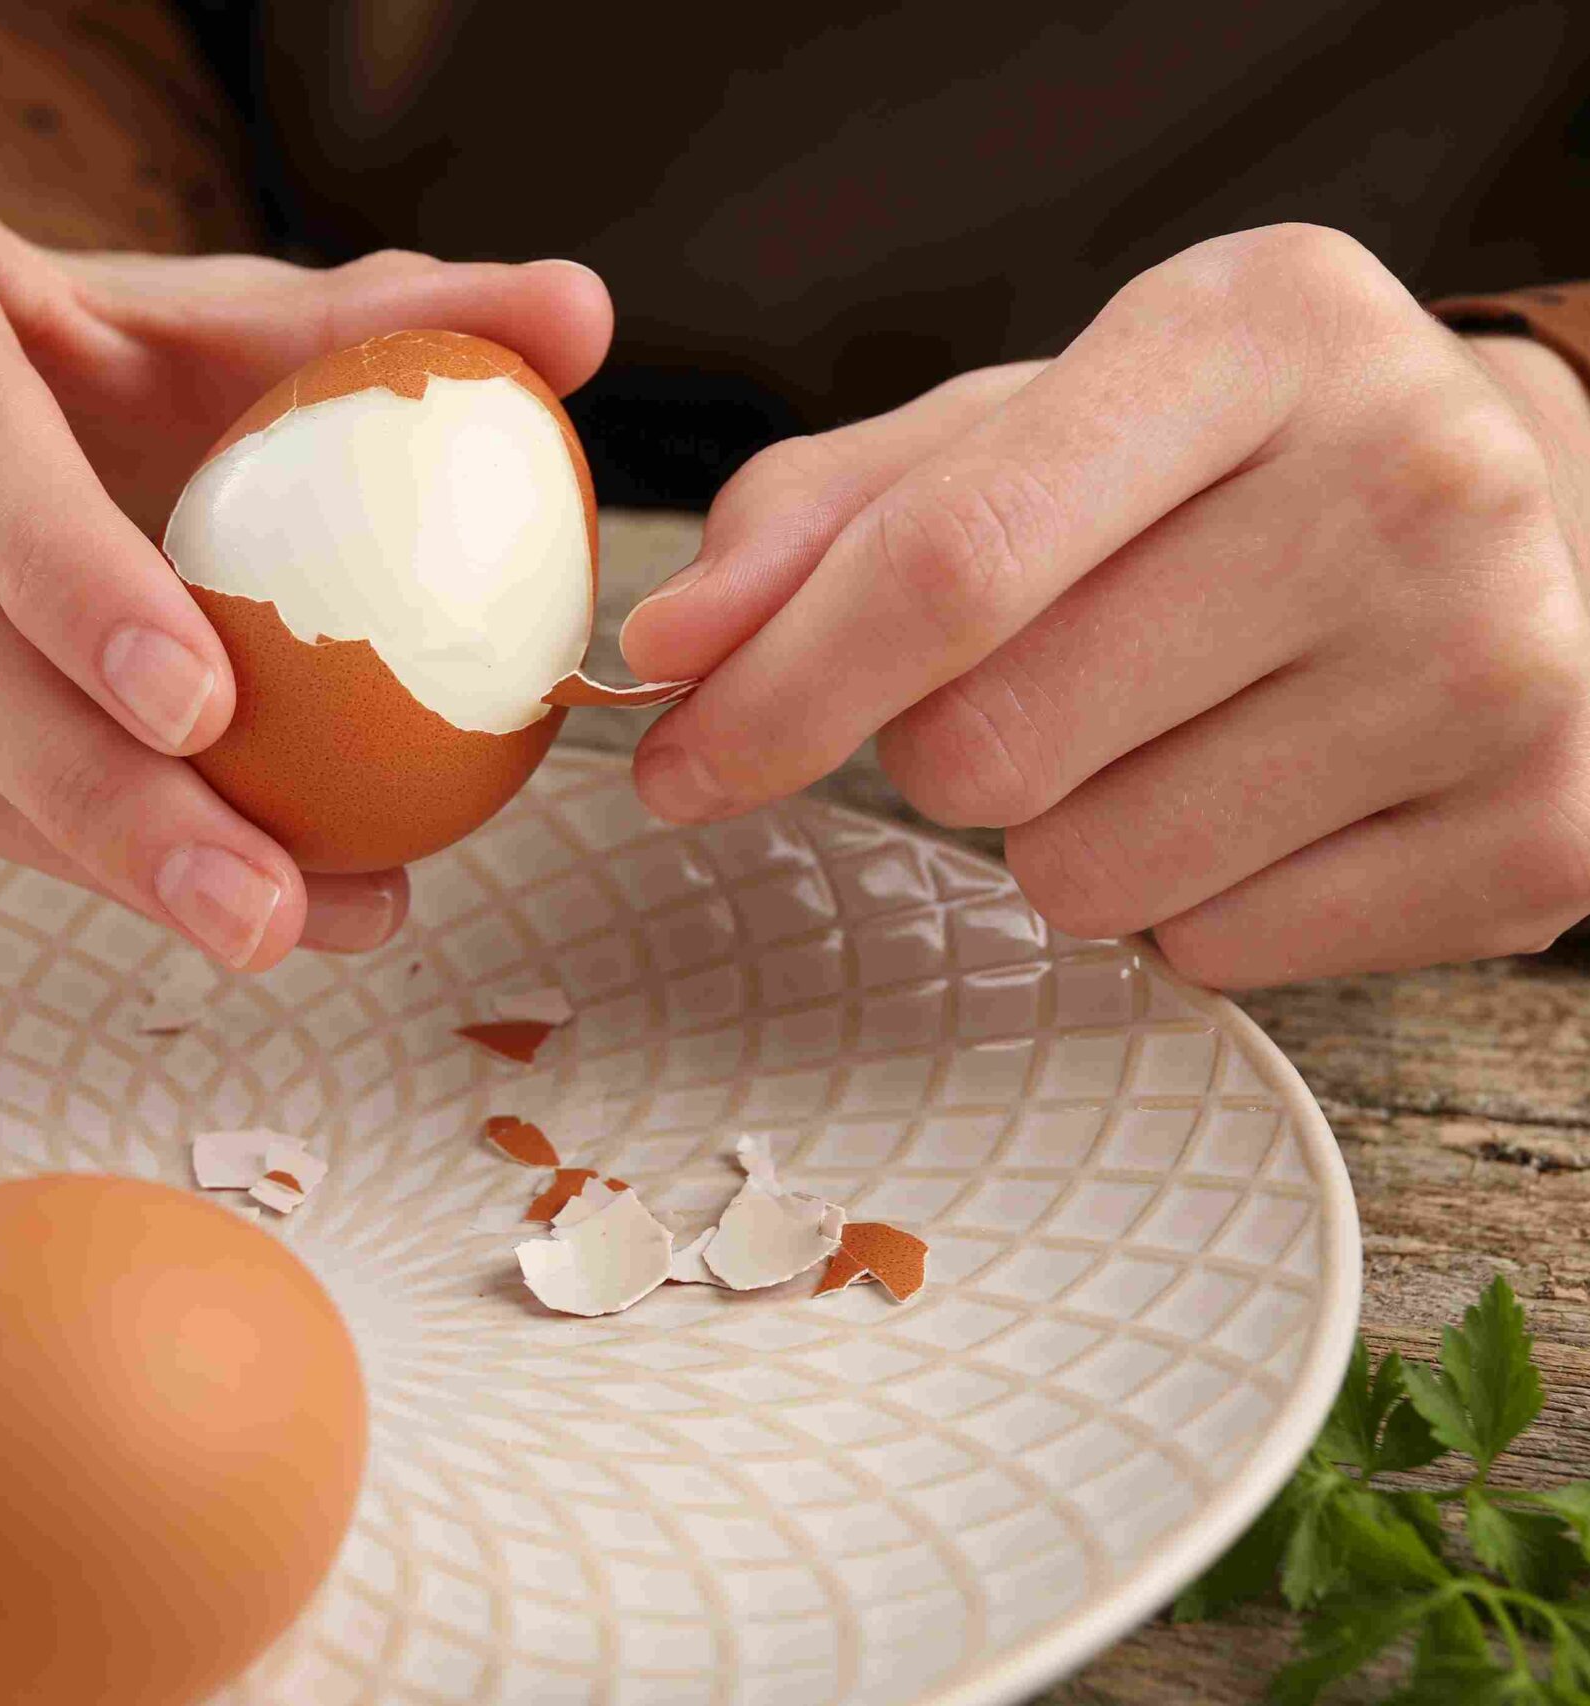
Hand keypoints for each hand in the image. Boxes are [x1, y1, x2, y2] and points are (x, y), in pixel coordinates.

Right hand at [0, 154, 612, 968]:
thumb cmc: (56, 339)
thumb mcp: (198, 315)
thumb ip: (378, 324)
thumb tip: (575, 320)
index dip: (61, 567)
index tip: (206, 701)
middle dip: (90, 781)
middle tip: (263, 896)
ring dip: (78, 850)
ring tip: (264, 916)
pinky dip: (38, 853)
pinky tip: (174, 885)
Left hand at [620, 225, 1589, 986]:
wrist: (1528, 524)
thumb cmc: (1224, 473)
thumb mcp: (1031, 425)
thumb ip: (826, 517)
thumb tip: (673, 651)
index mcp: (1258, 334)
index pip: (953, 558)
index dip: (778, 689)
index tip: (676, 758)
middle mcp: (1410, 482)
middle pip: (993, 740)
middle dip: (937, 747)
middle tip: (1027, 681)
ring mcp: (1493, 669)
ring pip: (1086, 874)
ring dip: (1060, 829)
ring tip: (1166, 725)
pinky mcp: (1534, 836)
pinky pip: (1209, 951)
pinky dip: (1186, 898)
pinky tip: (1265, 791)